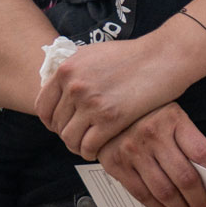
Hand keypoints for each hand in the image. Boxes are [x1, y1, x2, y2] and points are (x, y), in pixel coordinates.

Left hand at [35, 28, 205, 158]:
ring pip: (69, 138)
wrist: (162, 57)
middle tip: (78, 137)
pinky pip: (88, 146)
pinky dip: (90, 152)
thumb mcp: (93, 54)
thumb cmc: (132, 55)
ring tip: (87, 146)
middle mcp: (74, 86)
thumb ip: (74, 71)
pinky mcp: (110, 119)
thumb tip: (59, 87)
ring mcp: (91, 103)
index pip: (43, 105)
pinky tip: (98, 149)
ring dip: (76, 146)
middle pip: (56, 124)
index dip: (50, 121)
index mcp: (66, 69)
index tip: (60, 126)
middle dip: (66, 133)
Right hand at [96, 103, 205, 206]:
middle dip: (199, 202)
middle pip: (185, 178)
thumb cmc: (145, 114)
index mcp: (173, 119)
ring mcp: (132, 150)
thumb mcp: (171, 116)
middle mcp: (152, 134)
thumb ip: (188, 141)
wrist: (105, 108)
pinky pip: (141, 193)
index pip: (202, 154)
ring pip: (164, 191)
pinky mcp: (115, 163)